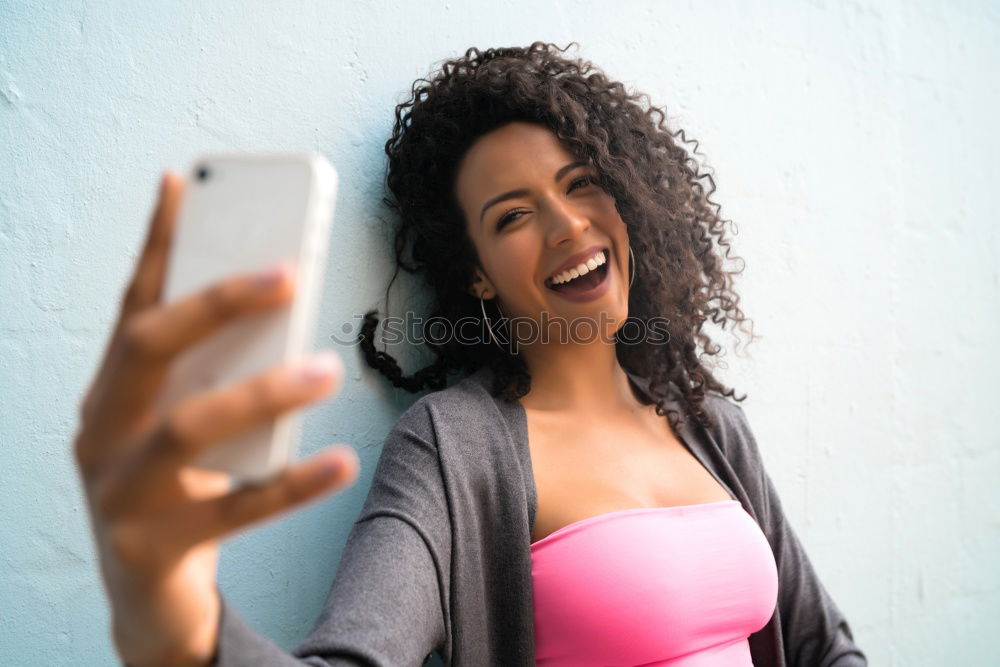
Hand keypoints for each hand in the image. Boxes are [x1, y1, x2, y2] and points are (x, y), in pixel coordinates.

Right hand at [73, 171, 359, 666]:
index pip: (134, 305)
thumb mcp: (183, 420)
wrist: (144, 591)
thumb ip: (213, 370)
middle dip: (214, 302)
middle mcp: (102, 432)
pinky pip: (231, 509)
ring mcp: (118, 491)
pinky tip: (343, 462)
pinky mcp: (149, 547)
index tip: (186, 182)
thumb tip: (276, 298)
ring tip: (327, 369)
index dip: (158, 244)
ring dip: (263, 391)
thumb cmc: (174, 485)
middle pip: (149, 349)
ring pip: (188, 427)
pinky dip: (290, 483)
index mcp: (111, 391)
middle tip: (288, 271)